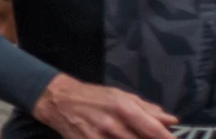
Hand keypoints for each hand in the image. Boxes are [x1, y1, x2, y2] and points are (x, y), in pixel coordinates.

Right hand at [33, 74, 175, 138]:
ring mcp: (100, 138)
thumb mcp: (120, 95)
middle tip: (150, 138)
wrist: (59, 101)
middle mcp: (113, 125)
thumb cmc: (93, 96)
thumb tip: (171, 121)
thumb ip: (147, 109)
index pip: (154, 131)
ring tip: (130, 135)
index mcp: (123, 108)